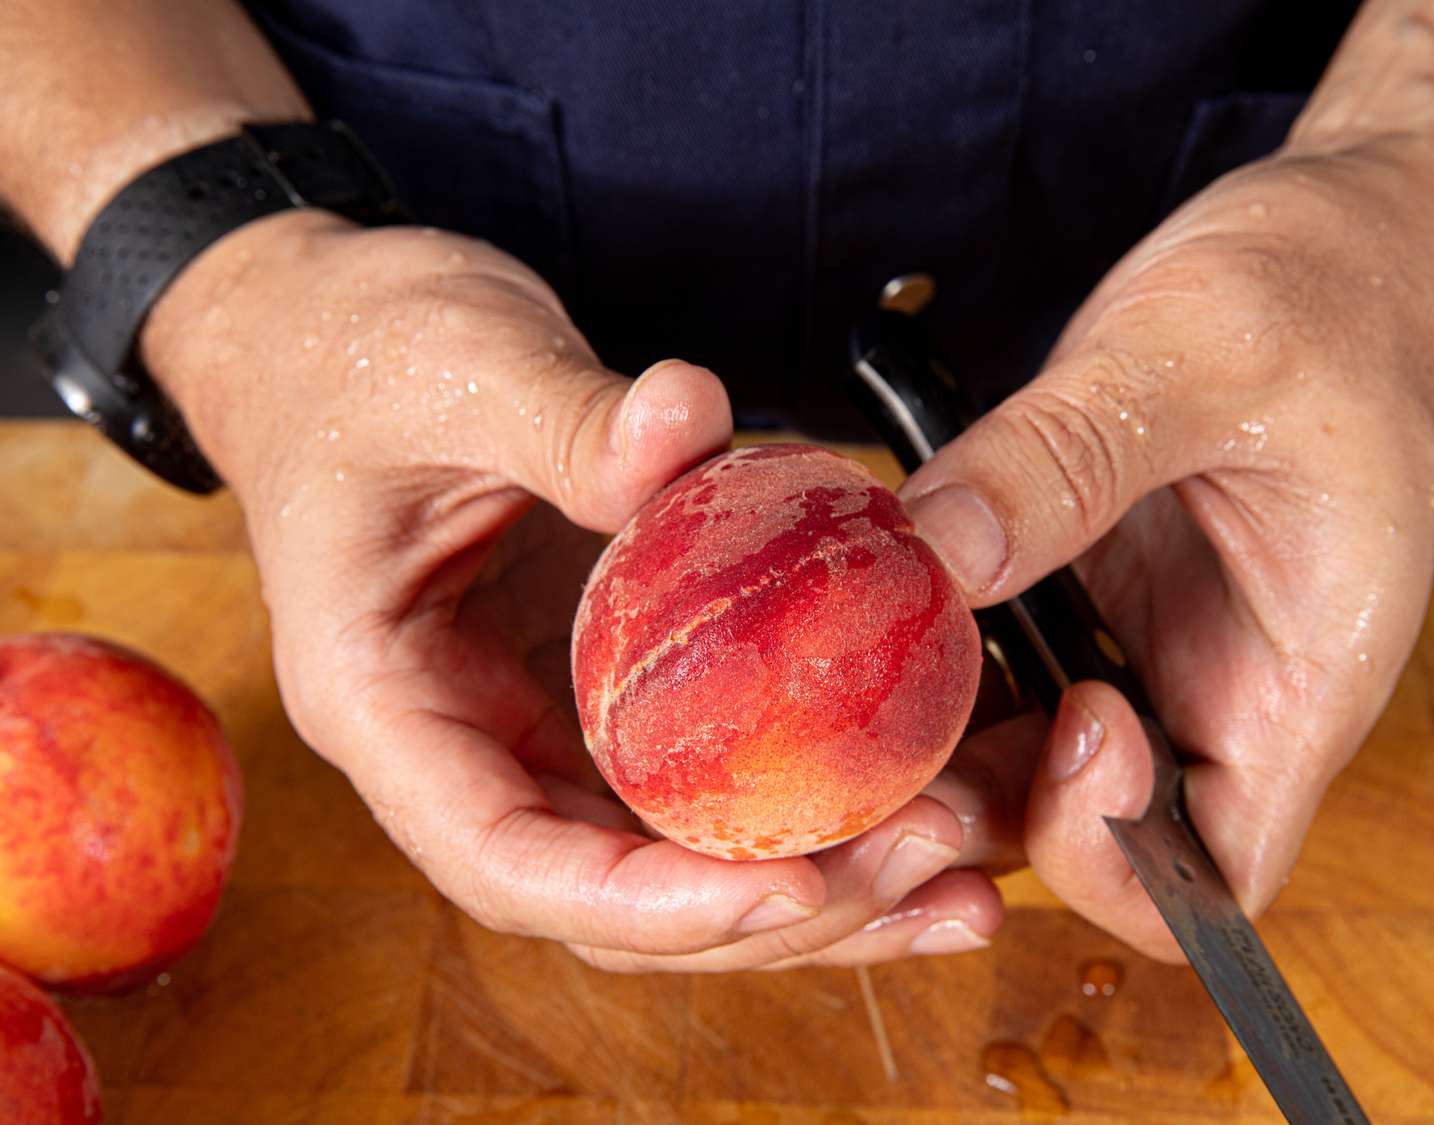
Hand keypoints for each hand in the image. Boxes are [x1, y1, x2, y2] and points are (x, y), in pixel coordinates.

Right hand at [141, 211, 1002, 970]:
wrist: (335, 331)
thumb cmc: (361, 349)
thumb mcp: (454, 364)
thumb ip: (564, 413)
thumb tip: (688, 424)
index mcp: (386, 702)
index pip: (504, 859)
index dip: (642, 904)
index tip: (785, 886)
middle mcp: (465, 744)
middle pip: (615, 897)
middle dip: (772, 905)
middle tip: (928, 857)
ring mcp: (541, 721)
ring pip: (676, 856)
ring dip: (821, 882)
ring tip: (963, 871)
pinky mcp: (608, 684)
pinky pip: (711, 771)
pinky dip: (813, 795)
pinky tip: (929, 783)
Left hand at [900, 146, 1433, 958]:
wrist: (1346, 237)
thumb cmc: (1330, 290)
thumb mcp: (1197, 353)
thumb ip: (1068, 458)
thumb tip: (938, 553)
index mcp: (1296, 677)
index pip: (1214, 874)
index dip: (1117, 853)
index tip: (1070, 724)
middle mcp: (1215, 687)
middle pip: (1090, 836)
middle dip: (981, 807)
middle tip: (890, 730)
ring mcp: (1148, 646)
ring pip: (1027, 761)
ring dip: (938, 741)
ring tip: (857, 675)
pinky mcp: (1094, 594)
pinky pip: (1003, 672)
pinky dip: (935, 664)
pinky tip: (873, 607)